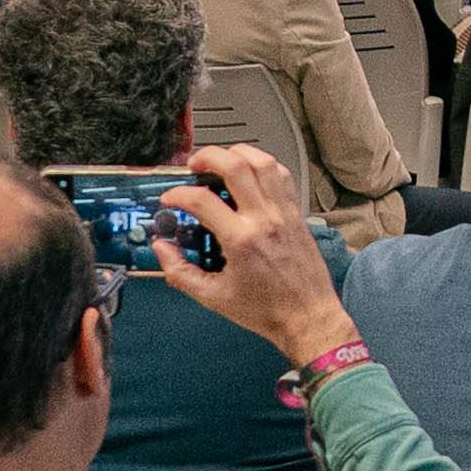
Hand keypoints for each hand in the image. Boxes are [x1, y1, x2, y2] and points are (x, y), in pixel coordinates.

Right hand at [157, 143, 348, 369]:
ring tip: (221, 160)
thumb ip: (181, 272)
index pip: (201, 200)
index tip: (169, 199)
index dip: (177, 194)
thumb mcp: (214, 297)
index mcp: (241, 240)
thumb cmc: (266, 311)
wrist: (308, 317)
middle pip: (235, 166)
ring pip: (263, 161)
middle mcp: (264, 219)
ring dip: (238, 153)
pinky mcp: (297, 213)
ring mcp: (284, 212)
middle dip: (208, 156)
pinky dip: (264, 165)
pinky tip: (250, 173)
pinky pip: (282, 175)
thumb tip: (162, 249)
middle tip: (194, 165)